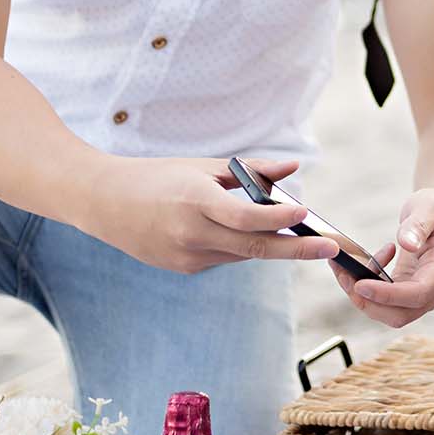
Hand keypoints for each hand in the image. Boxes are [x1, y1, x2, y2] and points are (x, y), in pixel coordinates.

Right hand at [80, 156, 342, 274]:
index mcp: (195, 202)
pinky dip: (239, 245)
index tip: (306, 213)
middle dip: (297, 250)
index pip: (246, 218)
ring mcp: (187, 257)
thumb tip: (293, 167)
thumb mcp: (203, 166)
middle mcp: (191, 234)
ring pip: (242, 254)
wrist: (103, 202)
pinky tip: (237, 231)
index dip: (279, 219)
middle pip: (254, 247)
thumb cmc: (157, 176)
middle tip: (330, 248)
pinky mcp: (184, 268)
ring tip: (294, 229)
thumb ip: (251, 171)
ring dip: (268, 243)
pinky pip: (224, 258)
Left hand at [328, 187, 433, 327]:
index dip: (388, 295)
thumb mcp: (429, 207)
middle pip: (400, 314)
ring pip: (388, 313)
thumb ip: (419, 224)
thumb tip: (407, 244)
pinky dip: (366, 288)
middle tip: (343, 275)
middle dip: (367, 301)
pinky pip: (384, 302)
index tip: (360, 284)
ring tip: (347, 265)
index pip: (417, 294)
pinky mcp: (408, 294)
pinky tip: (363, 262)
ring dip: (362, 296)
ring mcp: (423, 296)